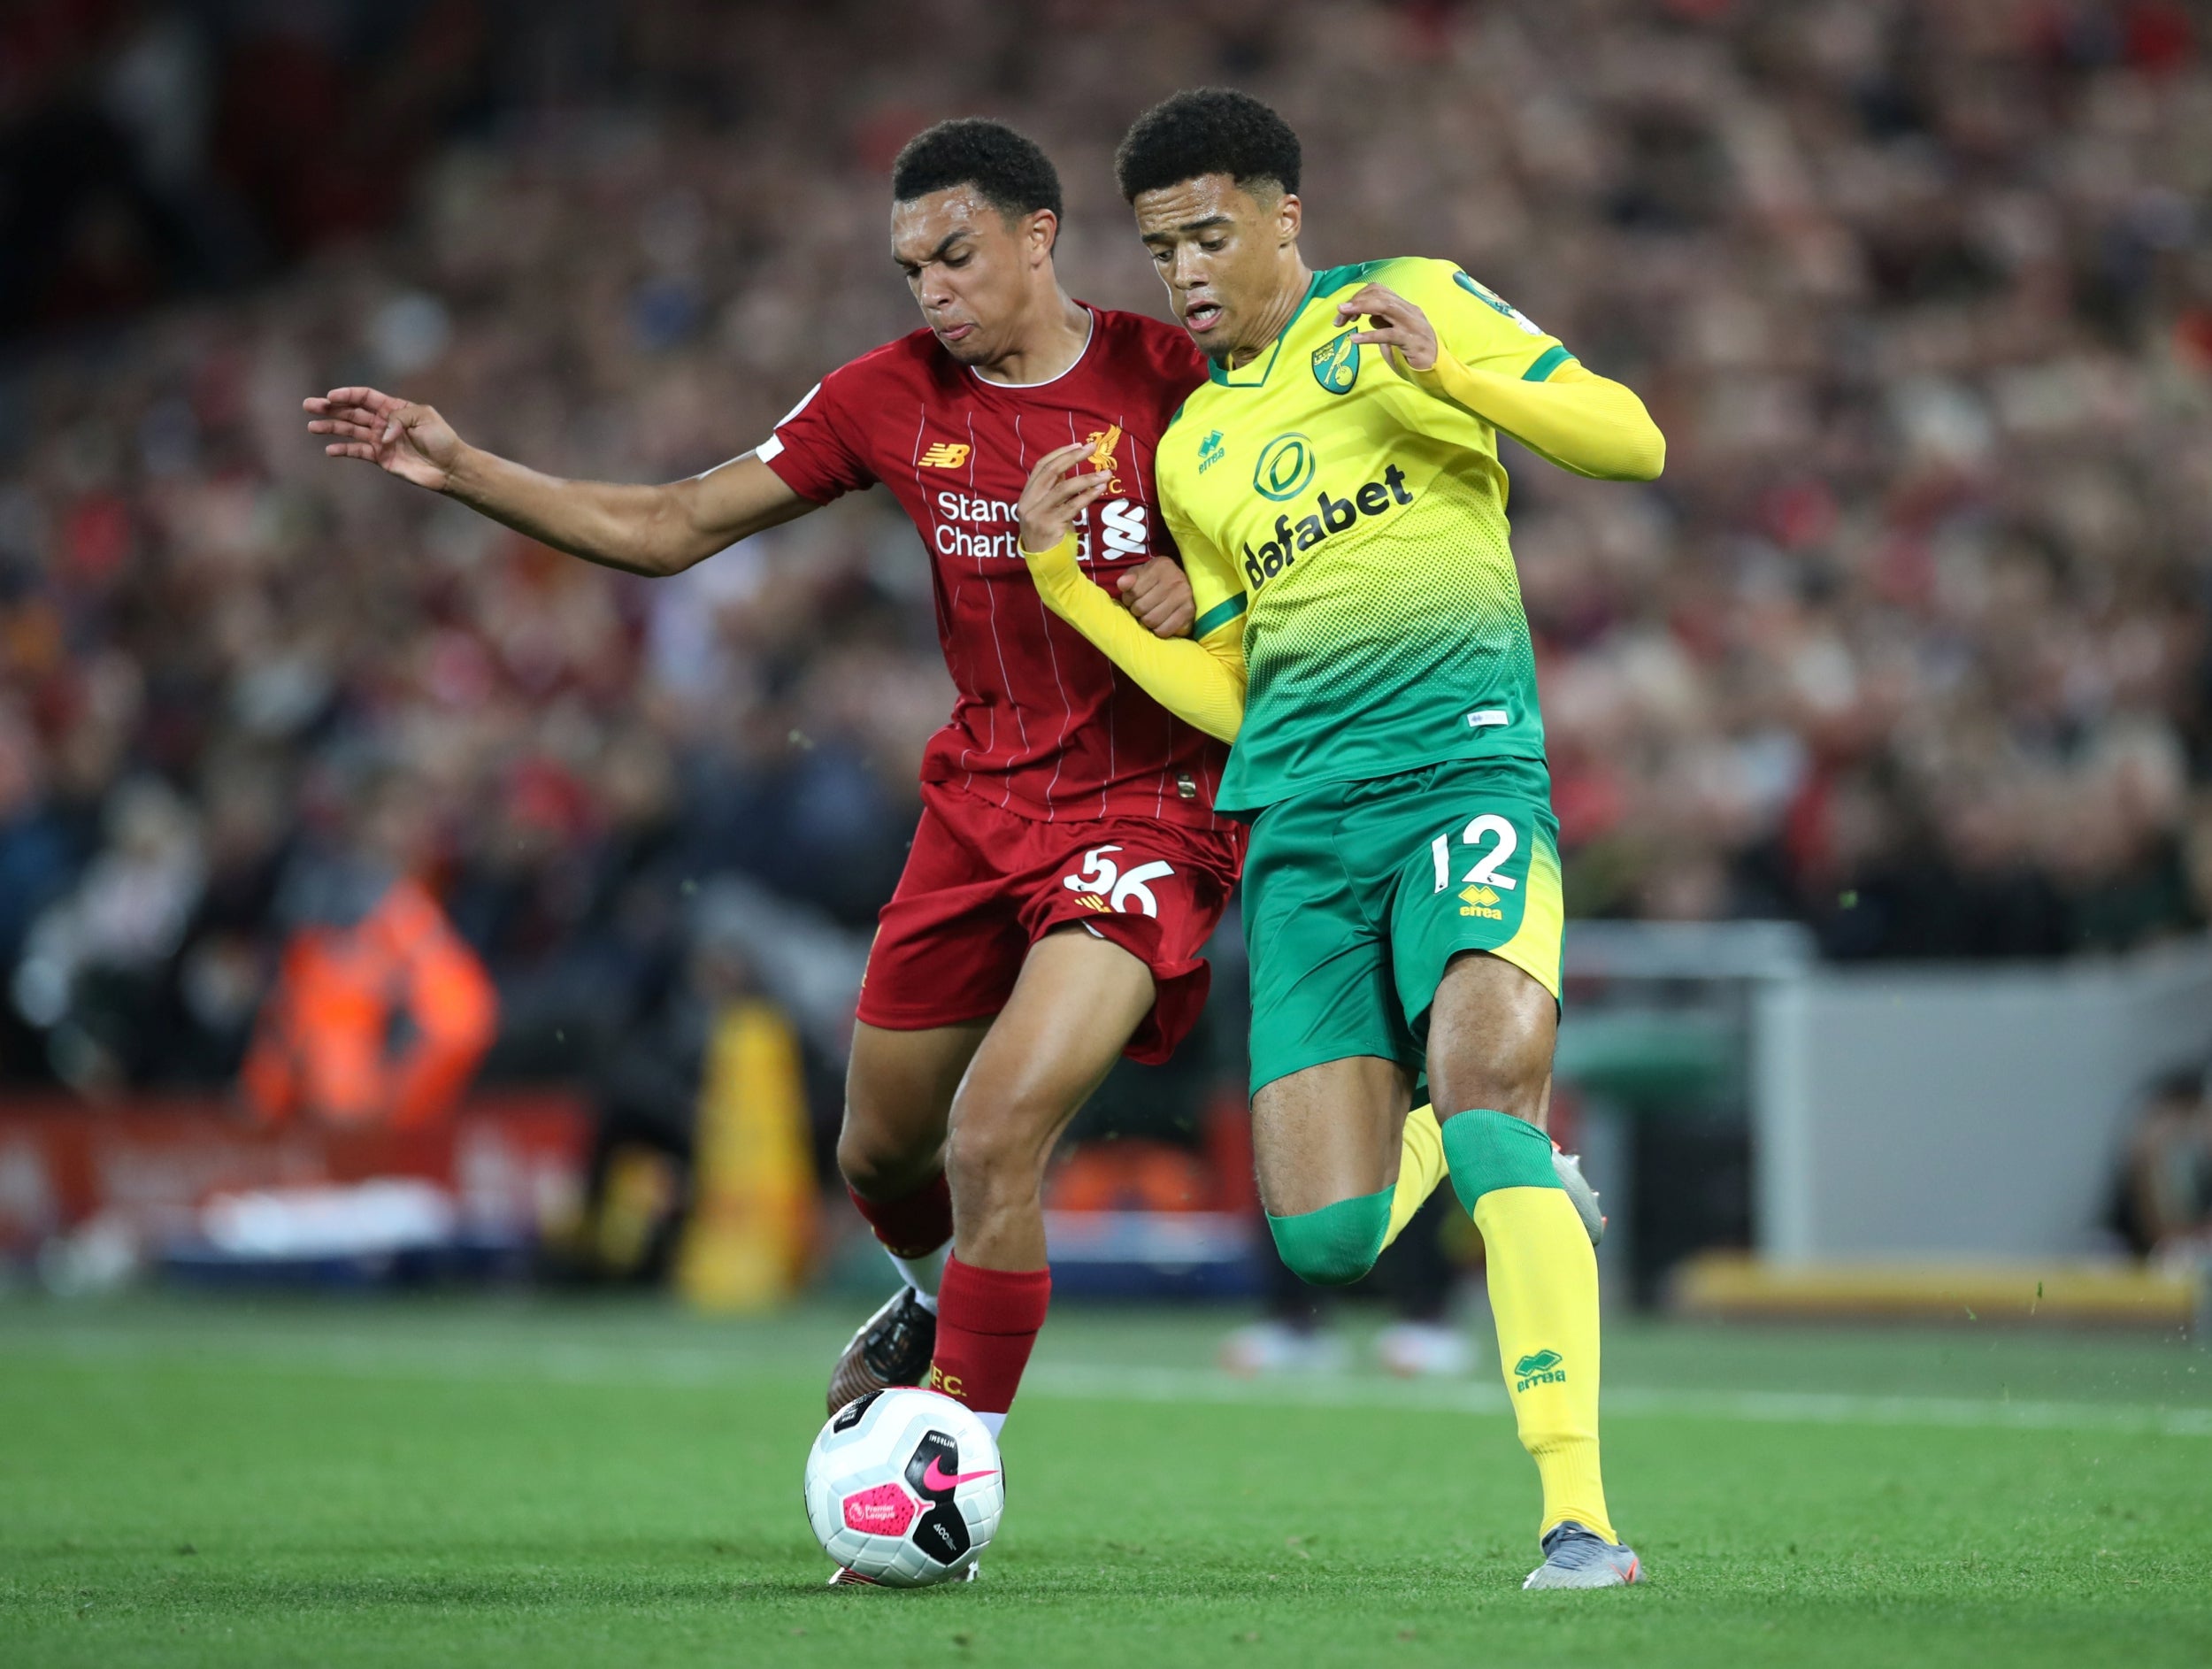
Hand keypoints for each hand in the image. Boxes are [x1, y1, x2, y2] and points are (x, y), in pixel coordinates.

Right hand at [303, 386, 462, 490]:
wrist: (450, 467)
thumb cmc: (442, 439)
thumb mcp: (424, 417)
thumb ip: (398, 420)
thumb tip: (379, 435)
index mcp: (394, 407)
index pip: (364, 397)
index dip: (346, 395)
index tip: (330, 396)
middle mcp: (384, 422)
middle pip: (351, 411)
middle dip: (329, 408)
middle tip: (308, 405)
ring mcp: (381, 440)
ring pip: (350, 431)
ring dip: (330, 427)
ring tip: (312, 427)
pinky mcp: (381, 458)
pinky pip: (358, 451)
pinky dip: (344, 450)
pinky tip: (330, 450)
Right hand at [1016, 442, 1111, 554]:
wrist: (1046, 565)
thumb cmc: (1050, 535)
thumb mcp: (1047, 509)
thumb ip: (1053, 489)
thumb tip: (1066, 466)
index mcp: (1026, 496)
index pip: (1041, 466)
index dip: (1059, 453)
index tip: (1079, 445)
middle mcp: (1028, 503)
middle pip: (1051, 472)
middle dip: (1073, 457)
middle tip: (1092, 448)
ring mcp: (1038, 515)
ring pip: (1064, 488)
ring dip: (1087, 478)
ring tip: (1106, 473)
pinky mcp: (1051, 526)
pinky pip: (1073, 506)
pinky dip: (1088, 495)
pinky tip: (1100, 489)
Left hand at [1118, 558, 1194, 637]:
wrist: (1186, 586)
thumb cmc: (1158, 580)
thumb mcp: (1142, 573)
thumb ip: (1130, 577)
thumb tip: (1121, 584)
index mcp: (1161, 566)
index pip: (1133, 591)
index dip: (1128, 599)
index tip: (1133, 598)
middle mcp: (1174, 580)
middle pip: (1141, 608)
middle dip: (1137, 611)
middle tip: (1142, 608)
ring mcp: (1184, 596)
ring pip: (1151, 620)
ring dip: (1147, 621)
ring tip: (1150, 614)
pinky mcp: (1189, 612)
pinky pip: (1164, 630)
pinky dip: (1158, 630)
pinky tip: (1160, 622)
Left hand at [1336, 283, 1437, 372]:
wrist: (1438, 368)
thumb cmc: (1414, 352)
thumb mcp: (1395, 333)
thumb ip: (1383, 322)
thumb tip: (1368, 316)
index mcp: (1404, 307)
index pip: (1378, 290)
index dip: (1359, 297)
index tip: (1345, 312)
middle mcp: (1409, 311)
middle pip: (1379, 295)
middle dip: (1356, 301)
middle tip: (1339, 314)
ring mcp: (1411, 325)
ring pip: (1385, 306)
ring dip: (1361, 308)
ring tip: (1343, 316)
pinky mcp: (1412, 341)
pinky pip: (1388, 334)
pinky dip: (1369, 336)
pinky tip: (1355, 339)